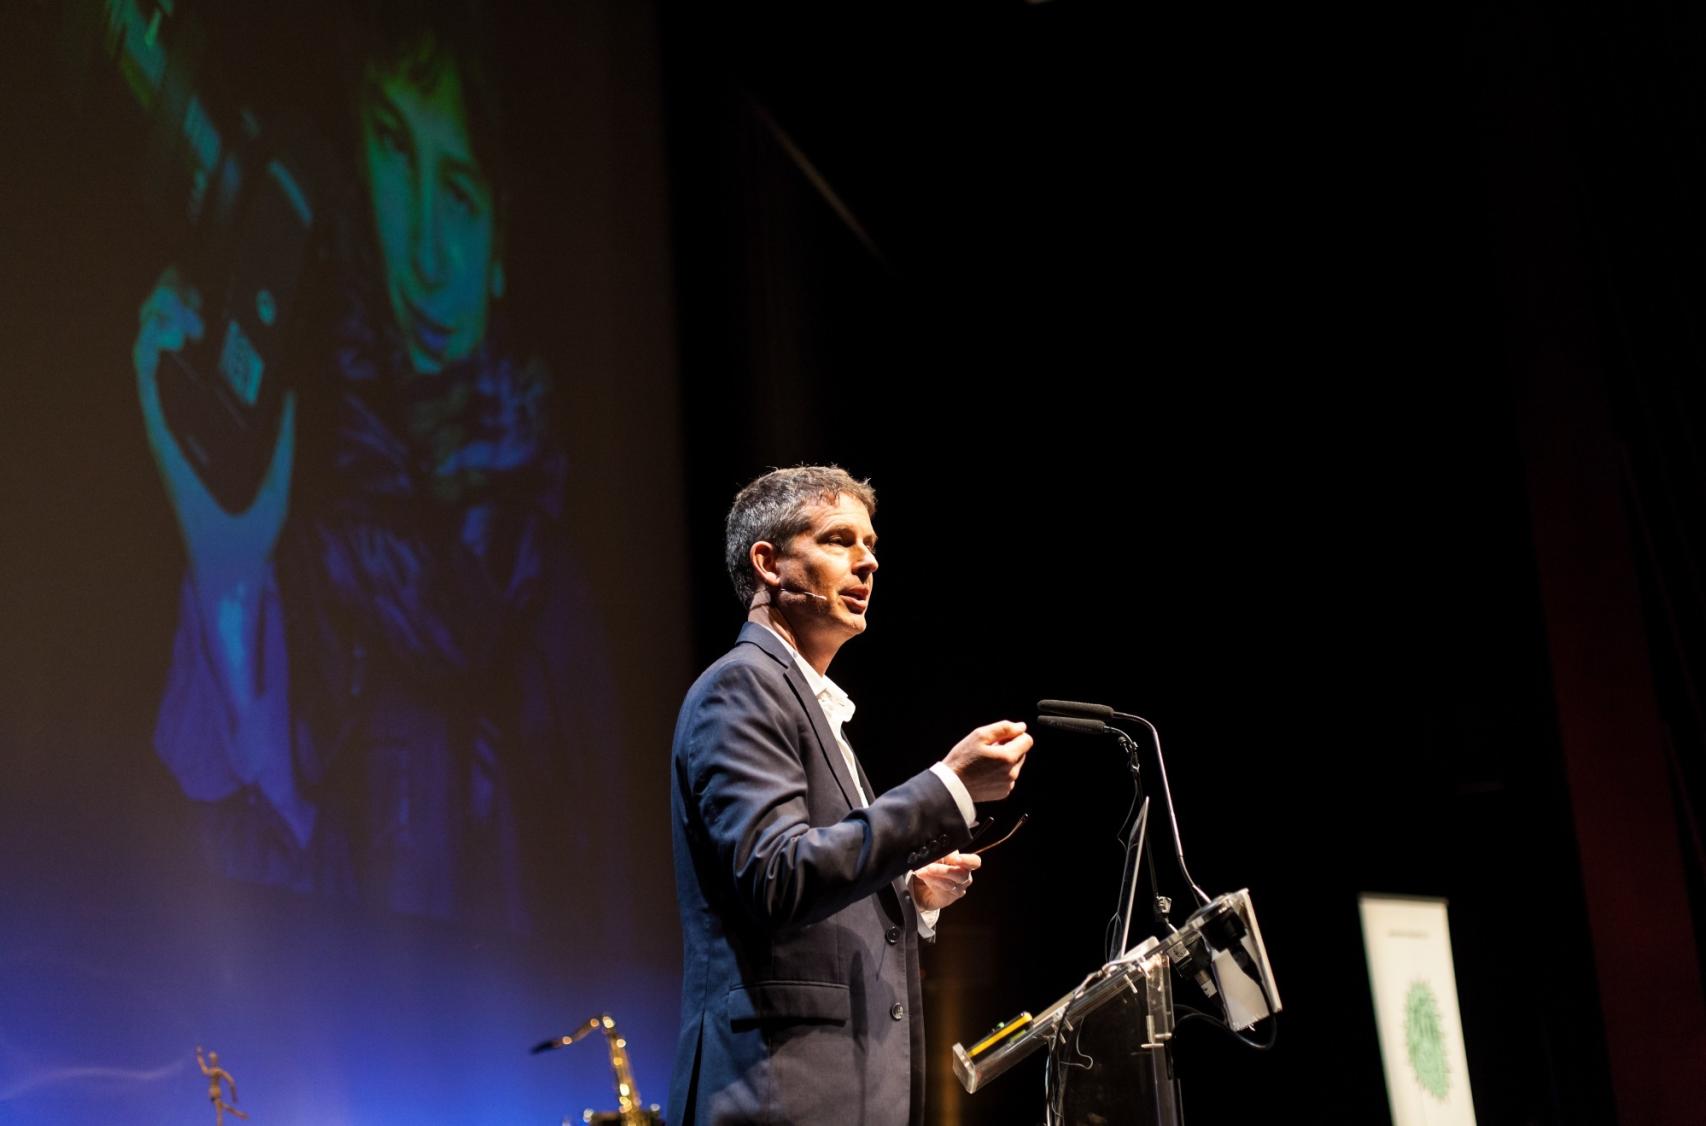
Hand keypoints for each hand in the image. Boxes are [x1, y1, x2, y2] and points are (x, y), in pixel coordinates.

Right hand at [134, 267, 296, 586]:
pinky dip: (151, 353)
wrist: (237, 551)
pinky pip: (148, 383)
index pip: (193, 344)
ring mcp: (168, 416)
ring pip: (151, 349)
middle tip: (196, 278)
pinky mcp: (161, 431)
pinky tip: (164, 333)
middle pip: (168, 334)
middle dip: (176, 296)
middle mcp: (182, 406)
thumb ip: (282, 424)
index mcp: (207, 407)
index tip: (211, 277)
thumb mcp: (279, 460)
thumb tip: (288, 384)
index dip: (195, 304)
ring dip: (163, 317)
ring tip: (186, 304)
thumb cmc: (255, 513)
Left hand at [910, 850, 980, 910]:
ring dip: (934, 876)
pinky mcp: (948, 898)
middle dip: (944, 870)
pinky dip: (930, 881)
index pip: (974, 862)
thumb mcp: (939, 856)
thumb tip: (936, 852)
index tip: (957, 859)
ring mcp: (957, 889)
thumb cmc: (936, 867)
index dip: (968, 860)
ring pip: (948, 883)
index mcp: (965, 864)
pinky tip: (923, 876)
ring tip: (922, 871)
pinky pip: (940, 890)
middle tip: (930, 867)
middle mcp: (964, 878)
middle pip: (961, 875)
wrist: (926, 887)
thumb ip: (941, 853)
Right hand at [941, 720, 1032, 802]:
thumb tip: (1021, 727)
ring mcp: (1008, 784)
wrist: (951, 785)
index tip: (1001, 737)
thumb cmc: (963, 759)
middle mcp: (1012, 773)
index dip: (1015, 735)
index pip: (1027, 740)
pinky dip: (1001, 773)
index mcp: (1008, 757)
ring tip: (985, 761)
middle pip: (1022, 753)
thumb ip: (1004, 728)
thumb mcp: (979, 735)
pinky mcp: (1003, 792)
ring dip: (1005, 760)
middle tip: (989, 749)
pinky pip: (1009, 777)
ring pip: (1015, 765)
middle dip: (1009, 747)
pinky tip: (985, 772)